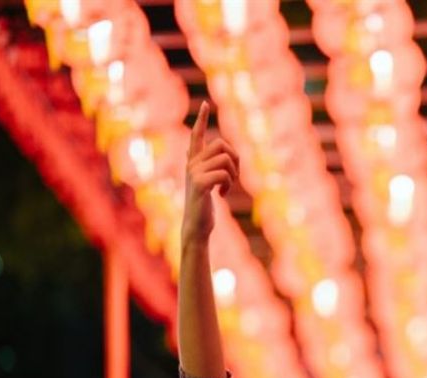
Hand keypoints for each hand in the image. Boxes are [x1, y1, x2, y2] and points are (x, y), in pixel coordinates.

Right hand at [182, 101, 239, 245]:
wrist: (196, 226)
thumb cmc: (203, 206)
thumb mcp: (206, 184)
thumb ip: (208, 168)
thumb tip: (206, 153)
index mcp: (194, 162)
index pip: (197, 135)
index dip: (201, 119)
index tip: (204, 103)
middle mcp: (191, 164)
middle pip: (221, 144)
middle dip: (235, 159)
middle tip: (234, 177)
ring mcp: (193, 173)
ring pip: (225, 158)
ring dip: (233, 174)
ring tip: (226, 188)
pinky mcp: (198, 183)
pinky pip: (223, 173)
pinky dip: (228, 185)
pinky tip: (221, 196)